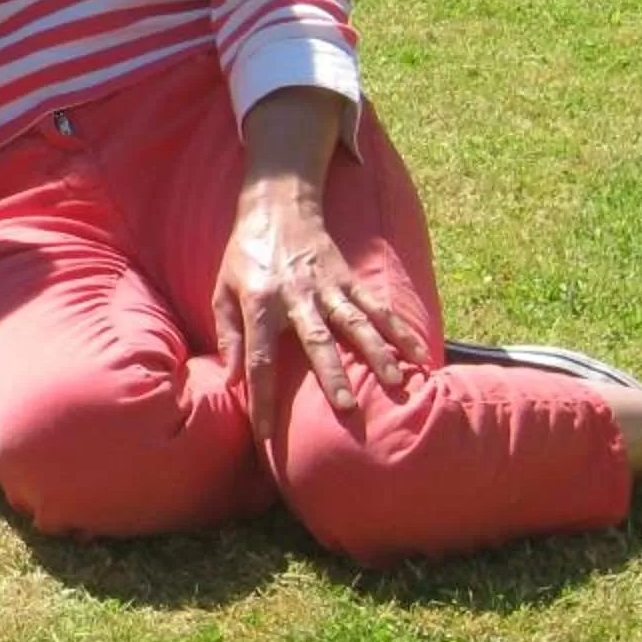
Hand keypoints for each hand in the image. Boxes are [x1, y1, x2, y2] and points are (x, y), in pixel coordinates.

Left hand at [210, 187, 419, 439]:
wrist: (277, 206)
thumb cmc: (244, 256)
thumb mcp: (222, 290)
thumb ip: (227, 334)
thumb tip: (232, 379)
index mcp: (259, 302)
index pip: (259, 358)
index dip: (261, 397)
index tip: (267, 434)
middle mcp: (296, 296)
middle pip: (316, 340)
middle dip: (331, 375)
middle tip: (346, 408)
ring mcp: (328, 287)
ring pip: (356, 322)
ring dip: (376, 352)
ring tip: (397, 382)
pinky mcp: (349, 279)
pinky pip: (378, 306)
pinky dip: (400, 329)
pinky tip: (420, 353)